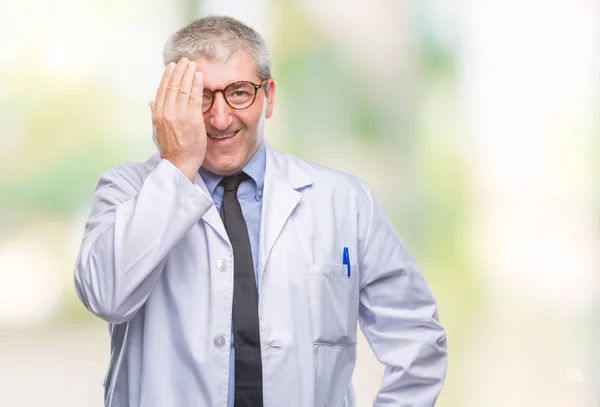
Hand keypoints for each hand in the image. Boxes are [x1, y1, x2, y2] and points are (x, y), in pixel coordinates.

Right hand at [150, 58, 206, 181]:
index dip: (168, 76)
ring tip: (192, 64)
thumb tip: (151, 102)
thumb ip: (155, 115)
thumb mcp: (157, 131)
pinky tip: (199, 76)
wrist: (179, 164)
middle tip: (184, 60)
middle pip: (172, 86)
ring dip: (188, 74)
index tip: (172, 66)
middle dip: (179, 71)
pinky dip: (196, 84)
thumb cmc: (171, 150)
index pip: (162, 90)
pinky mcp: (192, 119)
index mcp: (158, 114)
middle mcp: (167, 112)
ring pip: (183, 89)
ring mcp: (179, 115)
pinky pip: (194, 97)